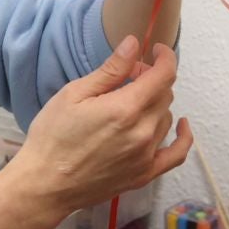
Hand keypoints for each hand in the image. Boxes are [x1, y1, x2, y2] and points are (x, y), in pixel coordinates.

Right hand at [4, 36, 191, 224]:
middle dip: (151, 78)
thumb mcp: (75, 94)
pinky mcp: (145, 175)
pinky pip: (177, 154)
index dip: (164, 56)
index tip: (155, 49)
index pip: (164, 75)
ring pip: (166, 117)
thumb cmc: (53, 137)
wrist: (45, 185)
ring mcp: (146, 156)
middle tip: (129, 76)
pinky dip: (183, 137)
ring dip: (155, 104)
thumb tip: (134, 43)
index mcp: (126, 108)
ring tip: (131, 102)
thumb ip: (110, 69)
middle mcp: (143, 132)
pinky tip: (181, 125)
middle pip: (164, 94)